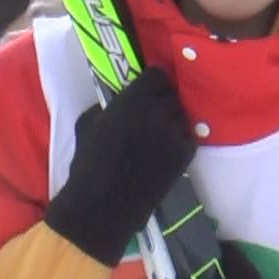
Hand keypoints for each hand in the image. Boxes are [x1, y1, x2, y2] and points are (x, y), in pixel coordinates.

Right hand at [43, 68, 195, 265]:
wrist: (103, 204)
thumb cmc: (89, 162)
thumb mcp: (89, 122)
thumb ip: (111, 104)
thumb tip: (124, 97)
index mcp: (133, 99)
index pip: (158, 74)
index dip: (153, 82)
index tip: (147, 89)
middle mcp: (158, 112)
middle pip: (172, 93)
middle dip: (162, 100)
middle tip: (152, 112)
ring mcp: (174, 134)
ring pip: (182, 115)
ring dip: (172, 120)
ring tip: (157, 134)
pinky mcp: (185, 155)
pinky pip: (189, 136)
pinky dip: (180, 139)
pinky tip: (164, 149)